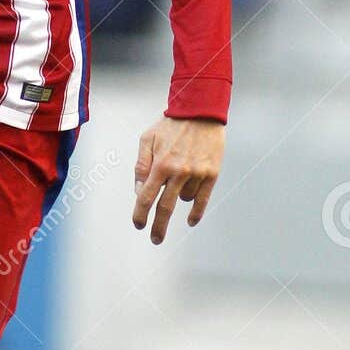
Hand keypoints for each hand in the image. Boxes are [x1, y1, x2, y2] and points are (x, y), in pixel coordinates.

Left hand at [132, 116, 224, 244]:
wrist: (201, 111)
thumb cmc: (170, 125)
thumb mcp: (147, 140)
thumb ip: (141, 166)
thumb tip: (138, 191)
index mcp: (160, 164)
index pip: (146, 197)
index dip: (140, 214)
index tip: (138, 224)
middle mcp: (178, 172)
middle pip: (164, 208)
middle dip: (158, 227)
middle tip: (155, 239)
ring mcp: (197, 174)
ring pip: (183, 199)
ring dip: (177, 196)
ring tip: (180, 175)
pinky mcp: (212, 174)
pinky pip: (202, 199)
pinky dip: (196, 211)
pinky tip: (191, 220)